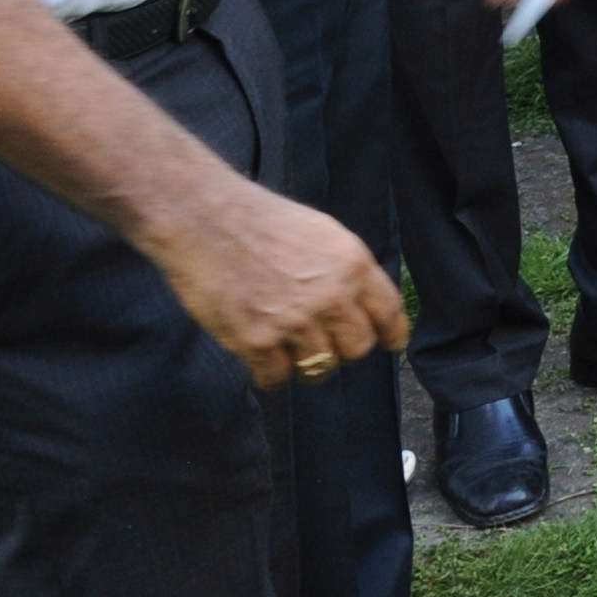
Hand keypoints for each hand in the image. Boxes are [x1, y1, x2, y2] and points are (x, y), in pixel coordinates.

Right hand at [135, 168, 409, 392]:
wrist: (205, 219)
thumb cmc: (261, 220)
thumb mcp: (323, 234)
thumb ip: (345, 271)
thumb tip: (358, 305)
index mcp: (353, 264)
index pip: (389, 312)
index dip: (392, 333)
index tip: (391, 344)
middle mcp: (331, 296)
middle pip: (358, 348)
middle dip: (343, 350)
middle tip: (324, 343)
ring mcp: (294, 321)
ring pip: (320, 367)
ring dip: (306, 364)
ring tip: (289, 351)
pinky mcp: (256, 341)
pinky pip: (276, 378)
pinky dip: (271, 375)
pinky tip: (262, 361)